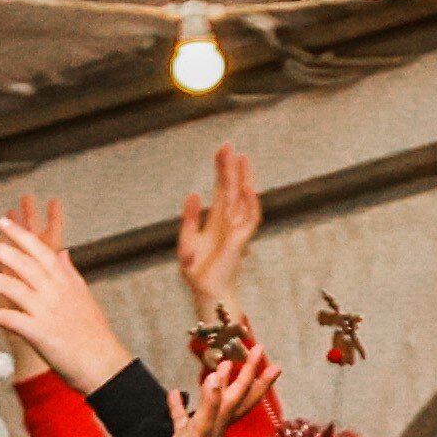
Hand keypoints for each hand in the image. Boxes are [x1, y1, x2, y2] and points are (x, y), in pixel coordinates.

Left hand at [0, 216, 133, 395]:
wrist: (103, 364)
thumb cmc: (93, 333)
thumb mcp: (84, 296)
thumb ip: (70, 273)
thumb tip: (63, 252)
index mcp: (66, 281)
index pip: (39, 250)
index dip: (19, 235)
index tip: (1, 222)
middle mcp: (55, 292)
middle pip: (21, 263)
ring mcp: (46, 312)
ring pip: (10, 287)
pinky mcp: (38, 333)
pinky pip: (9, 319)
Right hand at [155, 351, 280, 436]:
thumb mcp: (200, 428)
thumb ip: (209, 403)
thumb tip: (215, 375)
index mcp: (223, 416)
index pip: (243, 389)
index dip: (253, 370)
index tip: (261, 350)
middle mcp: (217, 420)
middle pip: (237, 392)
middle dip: (247, 373)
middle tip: (256, 351)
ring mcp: (201, 428)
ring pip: (214, 401)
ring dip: (218, 383)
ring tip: (222, 365)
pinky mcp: (184, 436)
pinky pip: (183, 416)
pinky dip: (180, 404)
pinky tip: (175, 393)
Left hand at [174, 147, 261, 318]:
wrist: (206, 292)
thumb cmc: (197, 270)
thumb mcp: (186, 241)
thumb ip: (189, 218)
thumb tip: (193, 193)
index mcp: (215, 219)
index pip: (220, 189)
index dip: (221, 169)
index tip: (221, 149)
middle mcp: (228, 221)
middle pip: (231, 188)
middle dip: (230, 167)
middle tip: (228, 144)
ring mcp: (236, 229)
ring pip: (242, 198)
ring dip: (242, 178)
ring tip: (241, 158)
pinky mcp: (240, 240)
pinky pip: (249, 218)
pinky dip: (249, 202)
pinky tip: (246, 186)